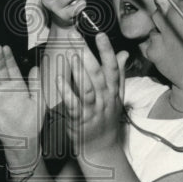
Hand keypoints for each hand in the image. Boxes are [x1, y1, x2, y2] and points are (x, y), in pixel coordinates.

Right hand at [0, 45, 44, 151]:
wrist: (23, 140)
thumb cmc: (33, 123)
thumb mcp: (39, 101)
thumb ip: (36, 84)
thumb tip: (36, 68)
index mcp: (19, 87)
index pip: (12, 69)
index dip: (8, 58)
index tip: (5, 48)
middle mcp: (7, 89)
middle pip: (0, 70)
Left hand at [59, 33, 127, 155]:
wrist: (102, 147)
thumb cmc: (106, 117)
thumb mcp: (116, 95)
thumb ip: (119, 73)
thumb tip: (124, 52)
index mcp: (112, 90)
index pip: (112, 66)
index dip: (107, 50)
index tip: (100, 33)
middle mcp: (105, 97)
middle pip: (97, 73)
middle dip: (86, 52)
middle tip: (75, 35)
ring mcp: (93, 109)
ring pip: (88, 88)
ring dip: (80, 70)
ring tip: (72, 53)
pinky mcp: (81, 119)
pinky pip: (73, 104)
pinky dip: (66, 91)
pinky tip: (58, 78)